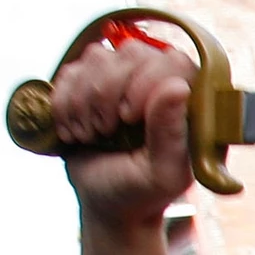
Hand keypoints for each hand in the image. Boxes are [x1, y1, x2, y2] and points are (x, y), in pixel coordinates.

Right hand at [48, 32, 198, 227]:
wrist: (106, 203)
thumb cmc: (143, 192)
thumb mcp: (161, 173)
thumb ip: (170, 134)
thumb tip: (177, 86)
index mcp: (191, 103)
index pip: (174, 62)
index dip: (146, 81)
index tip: (129, 118)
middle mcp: (159, 81)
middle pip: (132, 52)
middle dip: (109, 93)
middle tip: (106, 130)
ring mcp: (123, 77)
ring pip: (98, 56)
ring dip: (85, 100)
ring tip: (92, 134)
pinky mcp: (91, 81)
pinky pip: (71, 70)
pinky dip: (64, 102)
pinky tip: (75, 130)